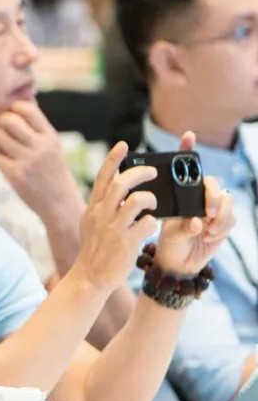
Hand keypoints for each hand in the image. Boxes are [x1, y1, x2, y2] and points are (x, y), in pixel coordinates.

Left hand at [0, 101, 83, 223]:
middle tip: (4, 130)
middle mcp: (40, 146)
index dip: (14, 108)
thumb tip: (16, 106)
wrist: (59, 202)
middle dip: (2, 122)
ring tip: (5, 147)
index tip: (12, 115)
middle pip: (9, 120)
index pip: (27, 108)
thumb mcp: (51, 146)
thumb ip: (36, 128)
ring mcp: (28, 160)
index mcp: (50, 135)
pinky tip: (3, 160)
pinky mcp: (16, 174)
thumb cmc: (51, 171)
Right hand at [72, 141, 159, 292]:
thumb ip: (101, 206)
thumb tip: (115, 188)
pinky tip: (151, 226)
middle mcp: (102, 215)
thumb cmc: (94, 249)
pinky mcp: (127, 243)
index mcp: (93, 208)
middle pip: (121, 183)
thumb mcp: (90, 223)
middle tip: (152, 172)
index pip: (103, 177)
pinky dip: (153, 222)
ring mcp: (114, 229)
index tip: (124, 145)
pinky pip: (147, 224)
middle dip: (140, 173)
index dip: (114, 159)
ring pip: (136, 201)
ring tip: (154, 204)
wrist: (90, 277)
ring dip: (150, 198)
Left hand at [154, 132, 234, 275]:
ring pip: (227, 201)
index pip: (184, 168)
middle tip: (207, 211)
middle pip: (214, 183)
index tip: (188, 135)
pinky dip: (221, 228)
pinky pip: (231, 218)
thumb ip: (181, 227)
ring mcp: (212, 208)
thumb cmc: (168, 244)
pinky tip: (207, 236)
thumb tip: (196, 222)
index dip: (187, 149)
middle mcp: (197, 197)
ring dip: (220, 216)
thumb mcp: (168, 233)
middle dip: (213, 196)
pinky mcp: (223, 222)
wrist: (178, 264)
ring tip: (206, 229)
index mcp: (179, 194)